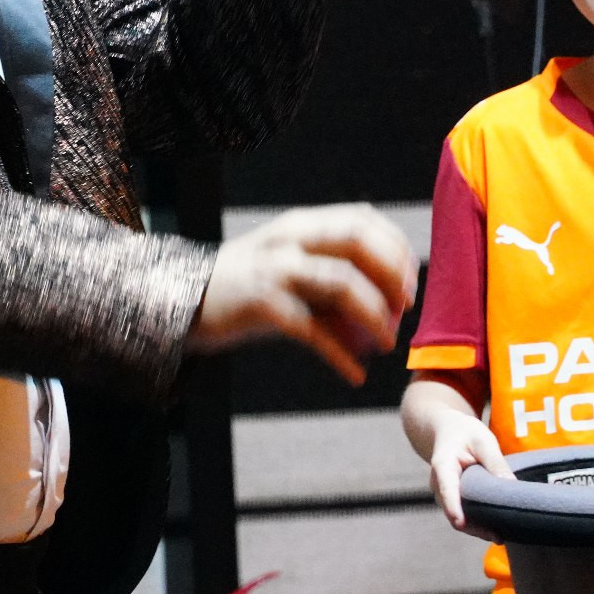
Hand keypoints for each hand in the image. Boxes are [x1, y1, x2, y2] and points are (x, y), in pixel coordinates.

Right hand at [189, 204, 415, 384]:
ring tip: (388, 343)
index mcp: (301, 224)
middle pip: (357, 242)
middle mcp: (290, 239)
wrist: (182, 301)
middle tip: (407, 308)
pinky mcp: (261, 304)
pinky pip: (313, 330)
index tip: (411, 282)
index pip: (363, 219)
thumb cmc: (247, 288)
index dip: (396, 249)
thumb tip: (389, 305)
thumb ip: (332, 274)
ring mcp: (275, 270)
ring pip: (342, 283)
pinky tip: (355, 374)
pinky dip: (340, 355)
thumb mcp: (289, 266)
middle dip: (392, 275)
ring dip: (375, 316)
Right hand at [425, 412, 512, 537]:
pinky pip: (463, 516)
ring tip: (501, 537)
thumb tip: (512, 487)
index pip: (446, 488)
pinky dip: (478, 524)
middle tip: (498, 536)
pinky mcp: (453, 500)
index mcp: (443, 466)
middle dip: (474, 526)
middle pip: (454, 510)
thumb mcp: (483, 441)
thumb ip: (495, 463)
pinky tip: (496, 530)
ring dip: (477, 529)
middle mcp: (439, 485)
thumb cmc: (464, 433)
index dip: (453, 506)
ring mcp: (444, 495)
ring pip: (459, 517)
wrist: (447, 431)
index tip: (459, 522)